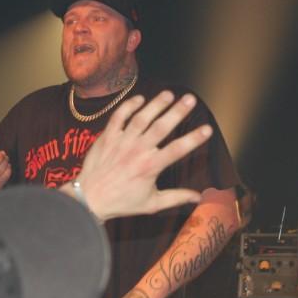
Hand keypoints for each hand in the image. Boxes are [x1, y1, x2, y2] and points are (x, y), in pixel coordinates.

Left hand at [68, 91, 212, 220]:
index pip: (177, 149)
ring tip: (169, 94)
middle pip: (161, 127)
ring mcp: (121, 142)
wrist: (89, 199)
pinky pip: (118, 117)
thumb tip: (199, 197)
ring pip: (141, 118)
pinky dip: (128, 106)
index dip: (194, 139)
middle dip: (177, 112)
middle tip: (190, 99)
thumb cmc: (121, 202)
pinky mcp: (107, 137)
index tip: (207, 128)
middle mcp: (137, 151)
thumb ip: (176, 197)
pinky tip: (140, 99)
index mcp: (150, 167)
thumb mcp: (151, 203)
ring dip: (155, 104)